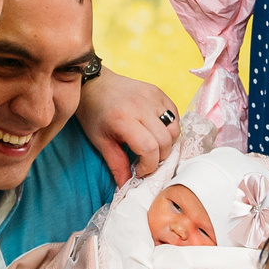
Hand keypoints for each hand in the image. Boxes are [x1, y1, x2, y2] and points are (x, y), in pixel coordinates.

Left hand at [75, 66, 178, 184]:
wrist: (94, 82)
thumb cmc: (93, 113)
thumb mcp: (100, 141)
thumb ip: (116, 164)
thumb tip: (126, 186)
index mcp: (123, 119)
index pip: (149, 148)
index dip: (148, 166)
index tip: (138, 170)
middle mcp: (141, 106)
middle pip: (165, 141)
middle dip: (159, 158)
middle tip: (145, 160)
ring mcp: (153, 97)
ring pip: (174, 129)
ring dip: (167, 144)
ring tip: (152, 146)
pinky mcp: (159, 91)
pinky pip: (175, 115)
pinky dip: (170, 128)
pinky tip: (156, 131)